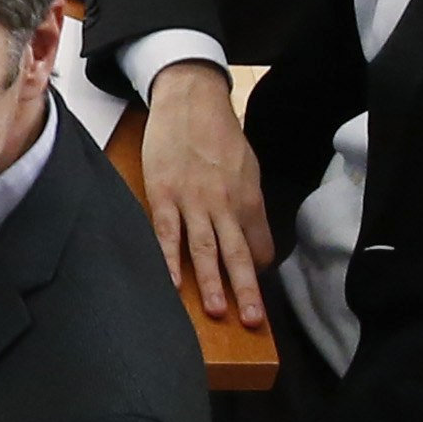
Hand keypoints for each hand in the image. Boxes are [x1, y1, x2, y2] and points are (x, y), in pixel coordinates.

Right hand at [140, 62, 273, 327]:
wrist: (190, 100)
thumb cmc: (220, 136)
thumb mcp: (248, 170)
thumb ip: (250, 208)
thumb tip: (254, 244)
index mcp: (248, 199)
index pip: (259, 246)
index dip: (257, 271)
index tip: (255, 295)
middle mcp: (225, 204)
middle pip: (237, 254)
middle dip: (245, 289)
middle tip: (252, 321)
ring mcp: (192, 200)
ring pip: (204, 249)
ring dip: (211, 282)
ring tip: (218, 311)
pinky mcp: (163, 194)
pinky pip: (167, 233)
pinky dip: (170, 260)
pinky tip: (172, 283)